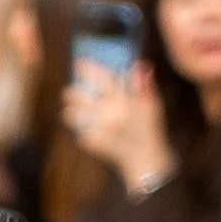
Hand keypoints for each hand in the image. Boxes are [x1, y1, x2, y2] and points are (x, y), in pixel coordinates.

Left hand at [60, 57, 168, 190]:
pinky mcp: (95, 144)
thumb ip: (144, 84)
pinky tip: (81, 127)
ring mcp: (101, 130)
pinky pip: (80, 134)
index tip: (78, 63)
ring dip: (70, 112)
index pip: (103, 80)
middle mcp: (110, 115)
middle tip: (67, 92)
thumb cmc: (149, 128)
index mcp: (124, 102)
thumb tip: (137, 64)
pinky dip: (79, 130)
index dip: (89, 69)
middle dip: (71, 93)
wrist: (145, 158)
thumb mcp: (153, 104)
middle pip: (81, 98)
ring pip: (74, 116)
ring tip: (69, 109)